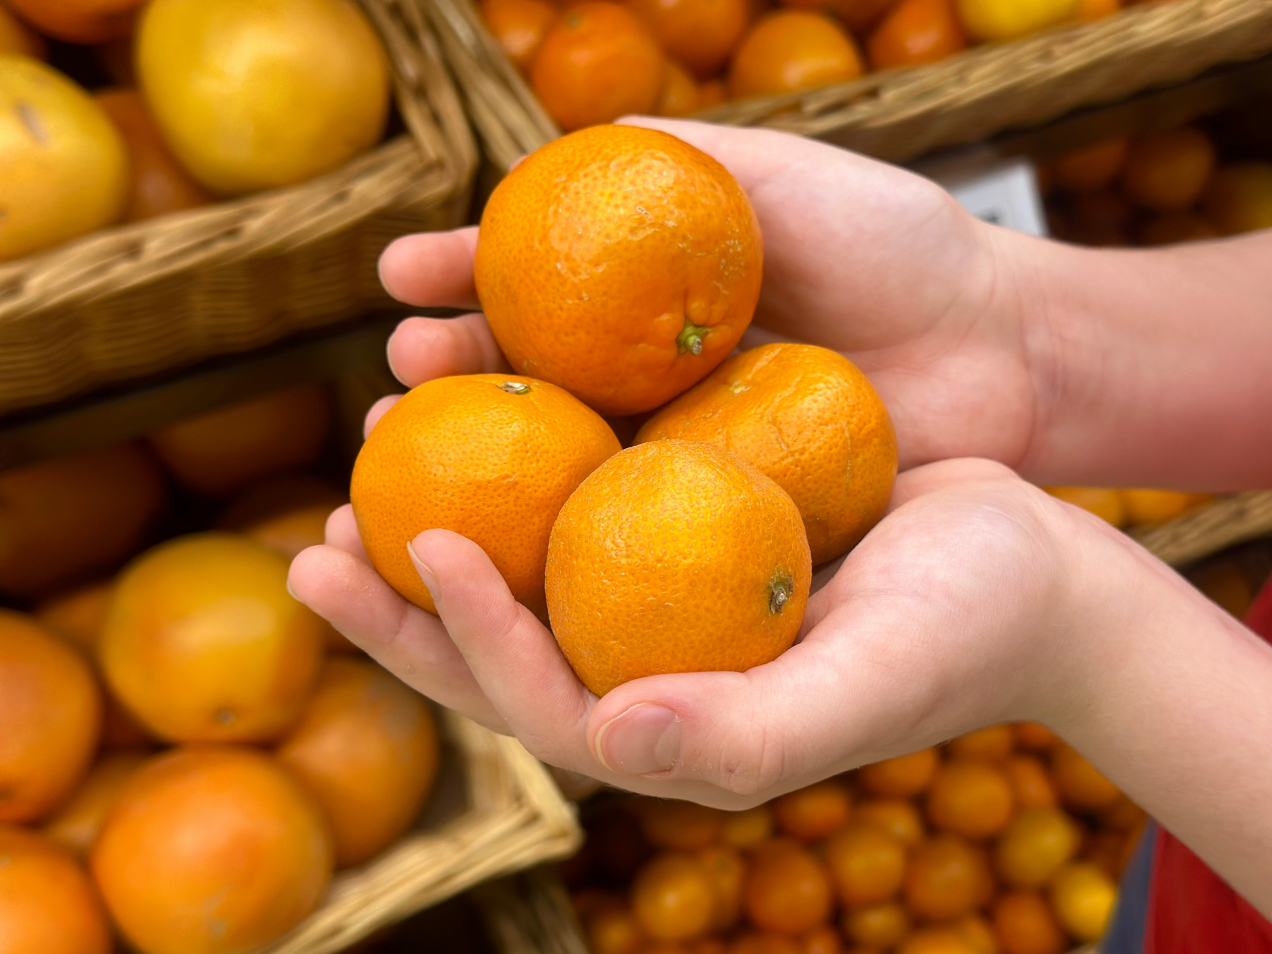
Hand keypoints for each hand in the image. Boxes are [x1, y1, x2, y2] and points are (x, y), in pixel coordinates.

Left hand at [291, 458, 1118, 805]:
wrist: (1036, 569)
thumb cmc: (966, 630)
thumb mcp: (872, 680)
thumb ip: (748, 731)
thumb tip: (606, 742)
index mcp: (674, 729)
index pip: (541, 702)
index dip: (468, 636)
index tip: (422, 545)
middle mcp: (654, 671)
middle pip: (503, 649)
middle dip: (402, 609)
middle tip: (315, 547)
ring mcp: (666, 604)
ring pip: (531, 567)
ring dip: (442, 522)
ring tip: (368, 457)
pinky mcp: (687, 532)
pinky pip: (585, 497)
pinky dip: (526, 459)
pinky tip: (484, 400)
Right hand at [375, 118, 1037, 471]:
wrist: (1004, 352)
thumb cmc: (902, 248)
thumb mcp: (786, 175)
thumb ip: (682, 162)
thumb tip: (553, 151)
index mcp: (655, 287)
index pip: (532, 279)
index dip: (461, 275)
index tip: (397, 276)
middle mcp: (654, 370)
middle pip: (525, 373)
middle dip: (446, 375)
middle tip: (391, 381)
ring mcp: (682, 446)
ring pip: (561, 455)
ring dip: (481, 460)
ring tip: (410, 453)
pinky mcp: (724, 514)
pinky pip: (634, 520)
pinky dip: (566, 528)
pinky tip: (505, 537)